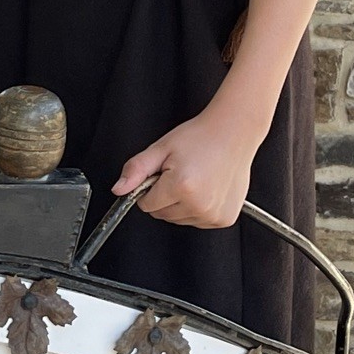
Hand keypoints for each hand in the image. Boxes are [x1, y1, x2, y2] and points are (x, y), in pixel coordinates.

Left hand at [113, 107, 261, 228]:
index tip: (163, 173)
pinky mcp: (224, 219)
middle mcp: (200, 205)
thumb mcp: (161, 149)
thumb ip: (136, 170)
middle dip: (164, 196)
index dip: (149, 188)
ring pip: (179, 219)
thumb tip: (118, 189)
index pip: (146, 205)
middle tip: (179, 173)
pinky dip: (197, 208)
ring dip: (181, 203)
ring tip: (194, 179)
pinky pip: (198, 221)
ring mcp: (213, 214)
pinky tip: (206, 188)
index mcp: (182, 187)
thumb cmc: (200, 137)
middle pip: (162, 214)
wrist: (234, 133)